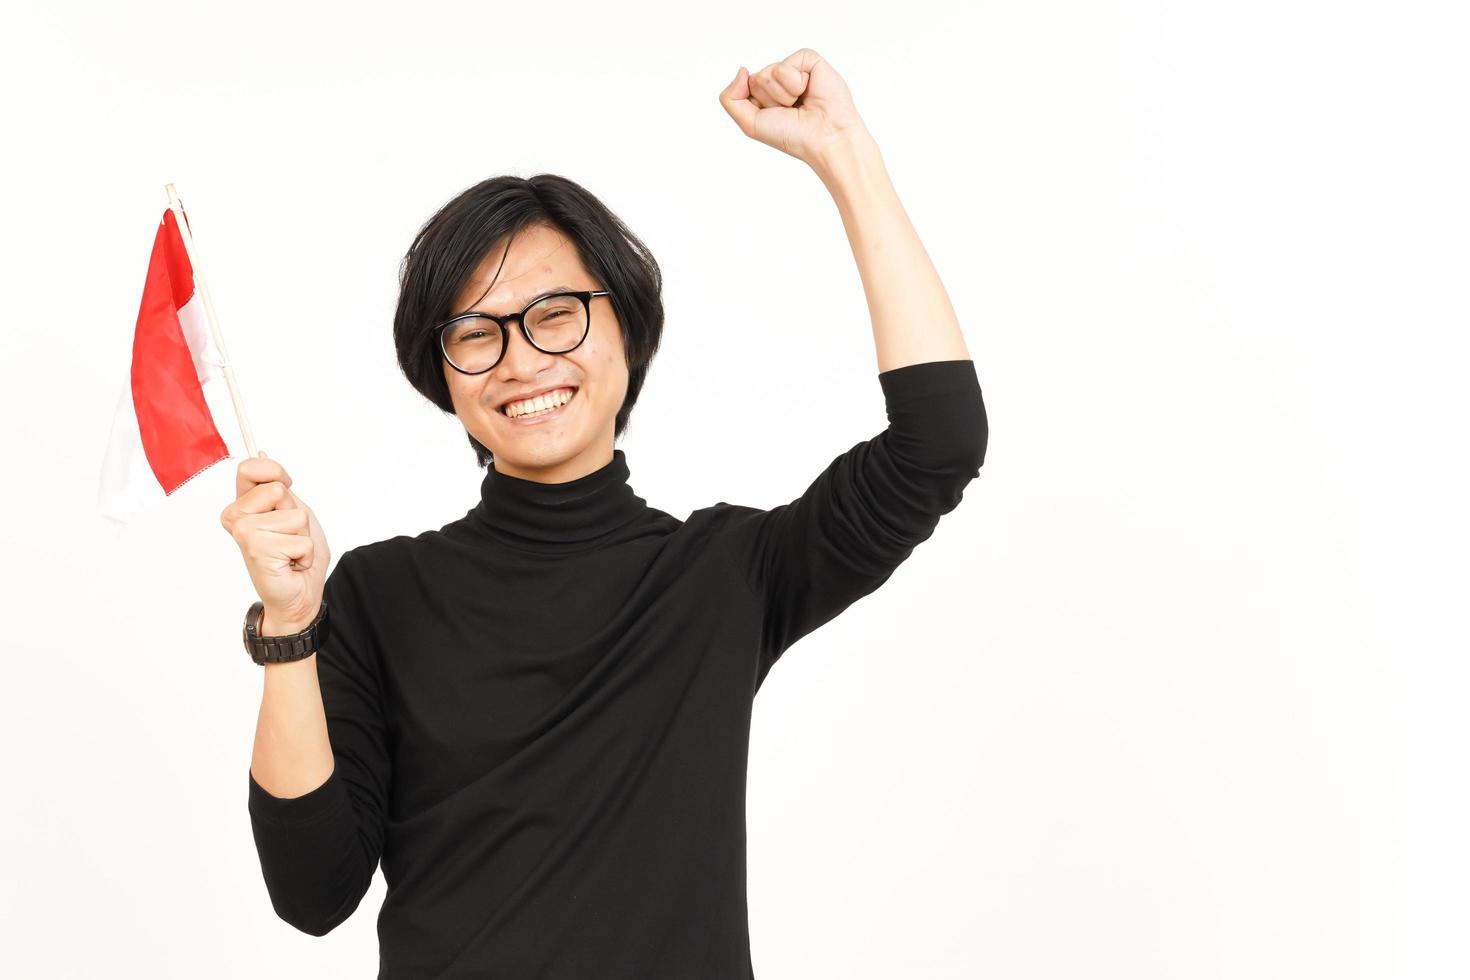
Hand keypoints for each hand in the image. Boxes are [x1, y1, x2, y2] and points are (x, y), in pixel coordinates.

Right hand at [220, 453, 329, 630]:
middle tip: (289, 535)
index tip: (286, 487)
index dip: (276, 473)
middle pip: (278, 489)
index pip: (251, 467)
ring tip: (290, 552)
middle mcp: (236, 517)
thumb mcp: (293, 511)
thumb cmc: (296, 554)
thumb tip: (260, 453)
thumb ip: (278, 486)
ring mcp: (243, 533)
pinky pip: (300, 540)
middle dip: (297, 513)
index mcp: (242, 503)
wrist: (299, 594)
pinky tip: (290, 564)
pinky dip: (304, 554)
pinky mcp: (256, 551)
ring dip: (303, 536)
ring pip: (295, 516)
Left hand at [717, 47, 869, 169]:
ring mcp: (795, 69)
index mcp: (766, 94)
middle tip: (792, 110)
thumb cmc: (793, 135)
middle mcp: (780, 80)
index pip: (745, 87)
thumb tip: (741, 70)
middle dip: (770, 99)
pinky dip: (794, 83)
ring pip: (769, 72)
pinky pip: (786, 65)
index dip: (758, 105)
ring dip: (783, 94)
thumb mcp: (750, 123)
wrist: (824, 138)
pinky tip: (809, 90)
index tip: (778, 117)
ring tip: (802, 102)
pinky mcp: (809, 60)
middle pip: (755, 79)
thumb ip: (730, 99)